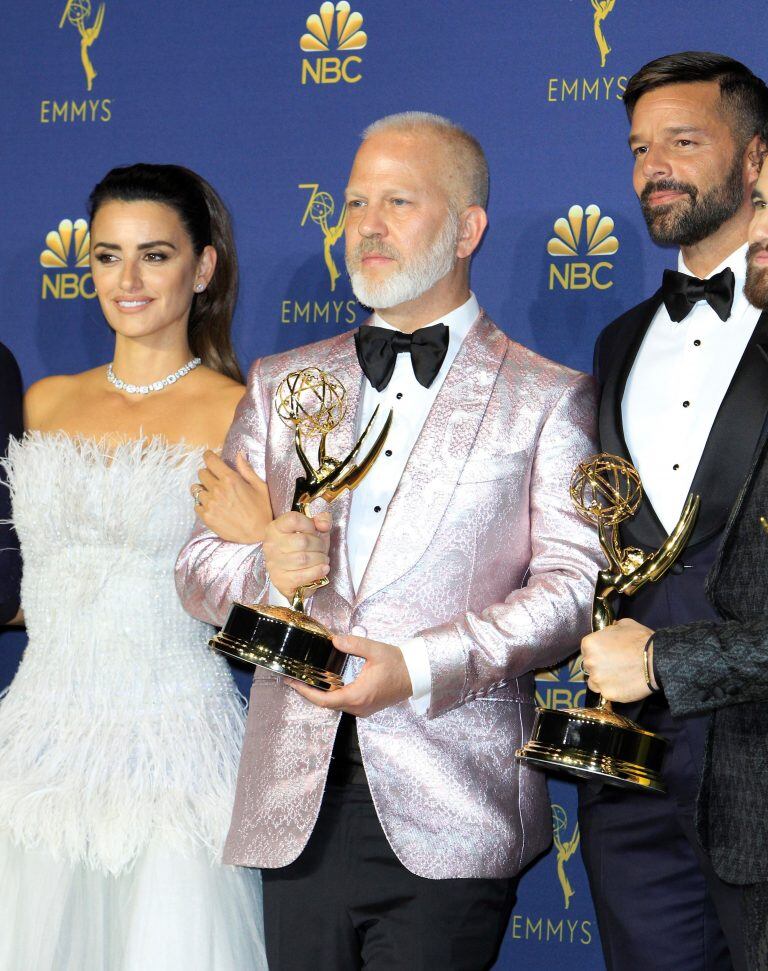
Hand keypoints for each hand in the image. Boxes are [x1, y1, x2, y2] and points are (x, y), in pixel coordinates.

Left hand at [191, 451, 270, 543]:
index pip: (210, 461)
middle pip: (201, 473)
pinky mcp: (206, 517)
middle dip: (208, 474)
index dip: (208, 456)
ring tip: (213, 495)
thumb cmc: (262, 510)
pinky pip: (196, 504)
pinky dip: (202, 504)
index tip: (209, 456)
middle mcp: (217, 489)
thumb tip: (238, 454)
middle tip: (216, 480)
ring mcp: (210, 504)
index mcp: (230, 479)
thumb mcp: (260, 487)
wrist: (258, 535)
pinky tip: (212, 507)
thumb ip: (246, 470)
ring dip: (203, 489)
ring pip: (196, 489)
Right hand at [263, 509, 331, 600]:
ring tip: (323, 559)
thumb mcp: (313, 531)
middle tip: (323, 550)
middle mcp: (271, 545)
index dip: (309, 524)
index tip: (315, 531)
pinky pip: (301, 576)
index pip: (294, 519)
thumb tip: (324, 524)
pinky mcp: (280, 580)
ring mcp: (273, 563)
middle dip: (319, 545)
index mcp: (276, 528)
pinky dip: (317, 572)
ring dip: (320, 559)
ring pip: (303, 559)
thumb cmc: (302, 549)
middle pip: (303, 541)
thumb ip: (321, 521)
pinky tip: (323, 569)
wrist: (291, 574)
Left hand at [289, 633, 412, 716]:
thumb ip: (353, 644)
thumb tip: (334, 640)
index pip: (324, 700)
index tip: (292, 683)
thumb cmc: (397, 664)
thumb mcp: (375, 650)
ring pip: (335, 705)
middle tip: (294, 678)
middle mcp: (358, 707)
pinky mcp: (367, 707)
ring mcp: (363, 709)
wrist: (416, 675)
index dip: (306, 692)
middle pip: (327, 704)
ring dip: (320, 694)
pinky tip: (326, 683)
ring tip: (306, 679)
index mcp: (358, 696)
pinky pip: (344, 704)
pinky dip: (332, 695)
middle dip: (309, 692)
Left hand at [580, 618, 656, 702]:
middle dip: (599, 665)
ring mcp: (597, 679)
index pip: (586, 649)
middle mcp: (589, 662)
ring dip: (603, 679)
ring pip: (594, 681)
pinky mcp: (607, 694)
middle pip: (589, 666)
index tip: (607, 654)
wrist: (657, 661)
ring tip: (619, 676)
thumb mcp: (624, 624)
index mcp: (590, 644)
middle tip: (615, 665)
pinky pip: (606, 692)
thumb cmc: (641, 640)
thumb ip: (611, 629)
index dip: (597, 652)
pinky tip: (624, 684)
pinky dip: (613, 690)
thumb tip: (609, 631)